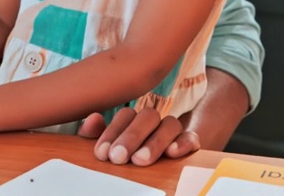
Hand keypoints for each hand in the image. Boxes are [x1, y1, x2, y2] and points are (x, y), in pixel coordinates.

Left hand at [78, 107, 200, 165]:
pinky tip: (172, 153)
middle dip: (131, 137)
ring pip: (170, 124)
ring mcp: (172, 131)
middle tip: (118, 157)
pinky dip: (183, 143)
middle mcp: (154, 122)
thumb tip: (92, 119)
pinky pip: (191, 137)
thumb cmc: (125, 155)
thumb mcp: (109, 146)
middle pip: (147, 116)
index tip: (102, 153)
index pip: (125, 115)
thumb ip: (97, 134)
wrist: (156, 167)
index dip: (112, 133)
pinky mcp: (189, 143)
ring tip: (140, 160)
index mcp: (133, 120)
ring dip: (155, 141)